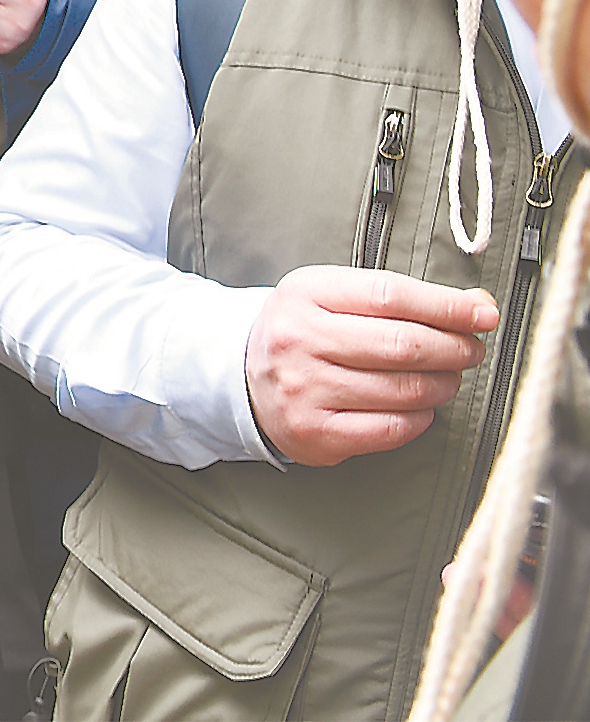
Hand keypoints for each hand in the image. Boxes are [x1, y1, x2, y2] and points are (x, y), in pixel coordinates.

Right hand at [246, 266, 497, 466]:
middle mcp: (299, 340)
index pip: (391, 296)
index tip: (483, 315)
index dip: (448, 307)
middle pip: (403, 345)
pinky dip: (421, 418)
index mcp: (306, 294)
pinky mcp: (314, 432)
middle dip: (455, 349)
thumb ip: (402, 298)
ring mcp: (304, 389)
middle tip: (470, 350)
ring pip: (404, 390)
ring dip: (444, 385)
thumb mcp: (335, 296)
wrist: (244, 377)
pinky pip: (391, 428)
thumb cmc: (305, 332)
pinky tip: (418, 406)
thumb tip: (478, 308)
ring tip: (446, 378)